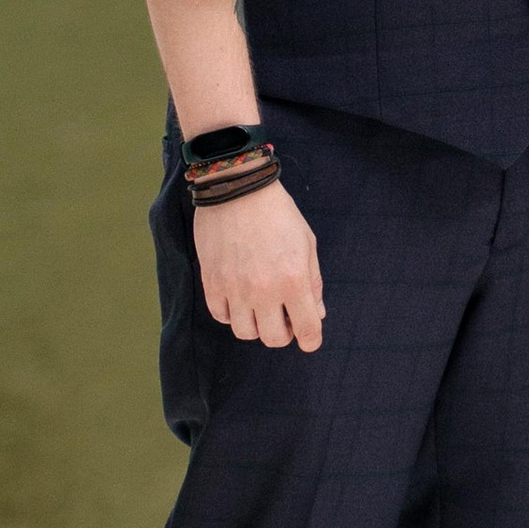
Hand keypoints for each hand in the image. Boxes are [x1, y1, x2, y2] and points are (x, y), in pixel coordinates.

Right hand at [194, 178, 324, 351]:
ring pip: (245, 333)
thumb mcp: (306, 243)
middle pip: (274, 339)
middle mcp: (264, 290)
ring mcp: (235, 289)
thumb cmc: (278, 213)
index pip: (307, 330)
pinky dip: (232, 314)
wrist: (238, 188)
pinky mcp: (212, 282)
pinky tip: (239, 298)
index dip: (311, 340)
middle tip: (284, 317)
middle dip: (283, 333)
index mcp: (293, 279)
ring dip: (256, 325)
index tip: (309, 338)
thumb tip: (316, 314)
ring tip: (260, 306)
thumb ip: (313, 282)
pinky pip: (221, 316)